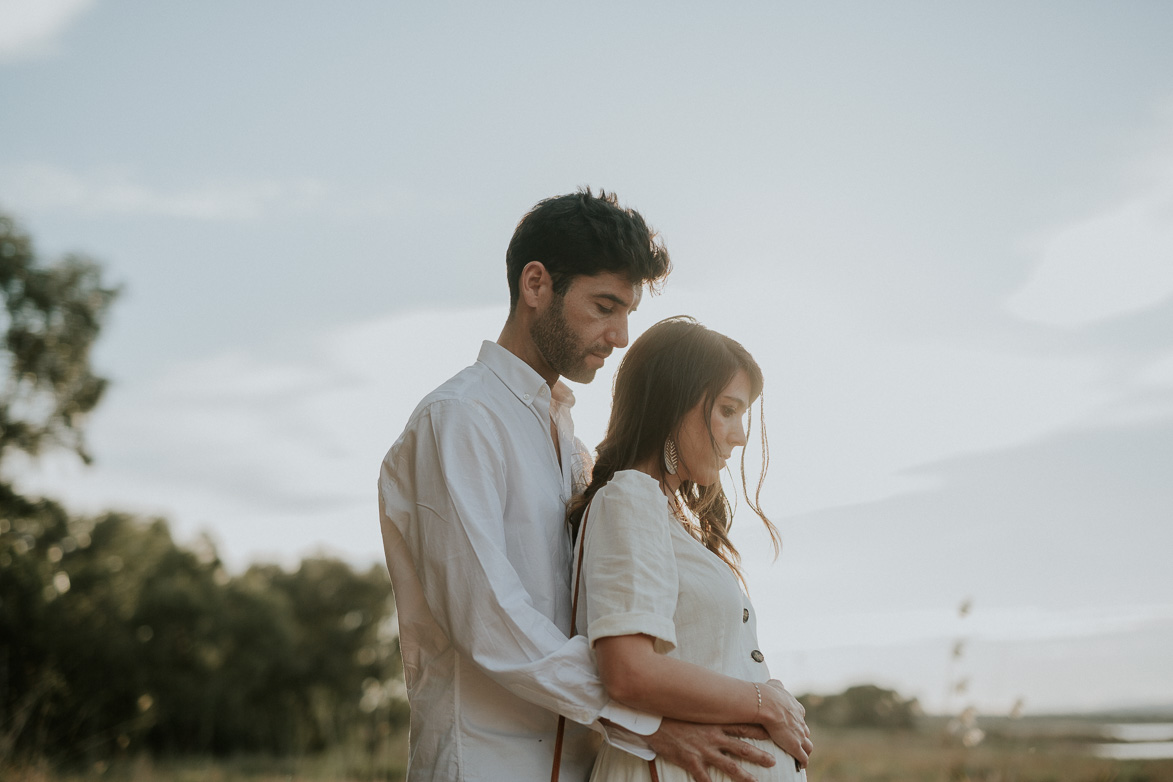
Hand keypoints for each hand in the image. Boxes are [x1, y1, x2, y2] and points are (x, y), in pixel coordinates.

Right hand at [645, 718, 775, 781]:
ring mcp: (703, 750)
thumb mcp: (695, 710)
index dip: (759, 731)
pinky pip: (704, 778)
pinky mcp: (691, 761)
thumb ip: (710, 713)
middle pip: (741, 747)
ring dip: (744, 775)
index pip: (742, 726)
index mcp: (715, 723)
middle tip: (773, 762)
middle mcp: (713, 736)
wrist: (653, 720)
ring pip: (729, 765)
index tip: (773, 733)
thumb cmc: (674, 714)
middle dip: (758, 755)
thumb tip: (722, 709)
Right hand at [760, 679, 812, 767]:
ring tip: (802, 755)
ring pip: (808, 745)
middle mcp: (801, 722)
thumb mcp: (775, 685)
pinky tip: (801, 765)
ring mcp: (799, 735)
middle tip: (797, 741)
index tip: (793, 726)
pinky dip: (803, 762)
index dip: (797, 723)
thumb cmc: (769, 694)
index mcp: (796, 709)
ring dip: (805, 750)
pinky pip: (803, 757)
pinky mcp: (796, 746)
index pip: (800, 718)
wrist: (768, 704)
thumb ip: (777, 685)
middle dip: (802, 736)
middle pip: (805, 731)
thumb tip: (775, 682)